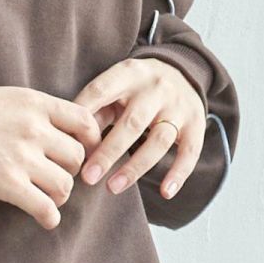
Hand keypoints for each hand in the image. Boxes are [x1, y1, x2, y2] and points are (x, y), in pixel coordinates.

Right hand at [0, 87, 101, 229]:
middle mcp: (35, 131)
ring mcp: (23, 159)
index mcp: (37, 105)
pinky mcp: (10, 185)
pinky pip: (45, 208)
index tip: (83, 150)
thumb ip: (38, 111)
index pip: (85, 122)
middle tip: (56, 174)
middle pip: (77, 157)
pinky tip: (46, 218)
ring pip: (65, 185)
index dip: (91, 140)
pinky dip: (50, 217)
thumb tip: (63, 130)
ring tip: (47, 195)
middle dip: (70, 170)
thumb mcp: (9, 98)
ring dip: (60, 194)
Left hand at [71, 56, 204, 200]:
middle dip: (108, 152)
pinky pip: (190, 152)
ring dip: (135, 167)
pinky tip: (165, 192)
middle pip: (132, 123)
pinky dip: (178, 174)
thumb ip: (94, 110)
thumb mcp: (114, 87)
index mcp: (128, 74)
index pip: (101, 92)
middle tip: (87, 178)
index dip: (83, 116)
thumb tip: (69, 141)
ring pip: (159, 140)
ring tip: (112, 188)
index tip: (67, 143)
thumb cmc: (134, 88)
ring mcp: (178, 107)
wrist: (181, 69)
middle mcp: (156, 89)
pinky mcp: (196, 124)